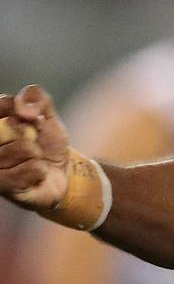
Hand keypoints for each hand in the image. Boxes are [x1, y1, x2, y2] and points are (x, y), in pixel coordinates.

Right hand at [0, 85, 70, 210]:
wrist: (59, 175)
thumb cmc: (47, 144)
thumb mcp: (47, 116)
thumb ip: (37, 99)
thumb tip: (23, 108)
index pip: (4, 103)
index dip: (24, 110)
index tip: (35, 118)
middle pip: (12, 125)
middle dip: (32, 133)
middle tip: (34, 142)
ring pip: (23, 148)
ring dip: (37, 154)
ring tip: (33, 161)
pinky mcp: (0, 184)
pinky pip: (30, 168)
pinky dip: (39, 170)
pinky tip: (34, 175)